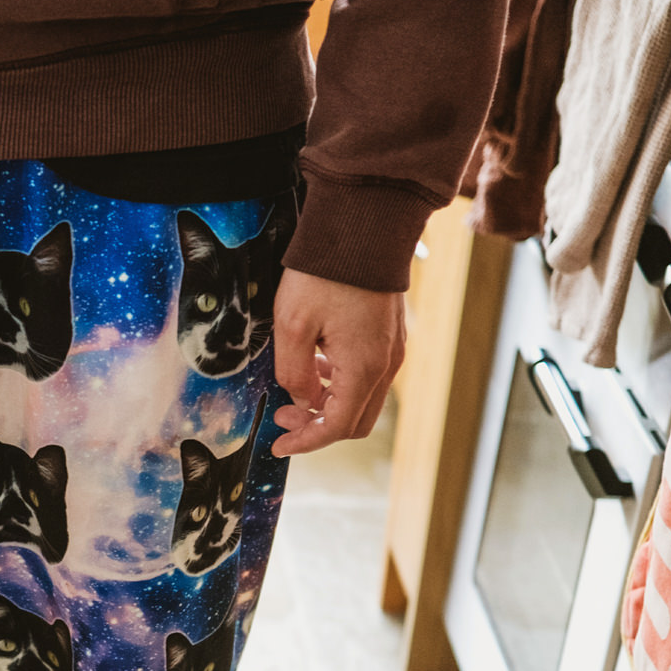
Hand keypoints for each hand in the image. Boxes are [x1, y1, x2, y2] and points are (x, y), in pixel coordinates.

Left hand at [270, 270, 407, 455]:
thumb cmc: (326, 272)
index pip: (336, 427)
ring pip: (362, 399)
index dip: (306, 442)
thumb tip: (302, 401)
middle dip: (317, 427)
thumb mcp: (292, 326)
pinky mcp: (391, 336)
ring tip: (297, 388)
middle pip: (355, 422)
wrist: (364, 225)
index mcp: (363, 369)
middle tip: (284, 417)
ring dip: (329, 403)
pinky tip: (318, 364)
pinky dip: (342, 383)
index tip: (278, 444)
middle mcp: (386, 365)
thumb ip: (293, 374)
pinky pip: (369, 375)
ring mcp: (392, 350)